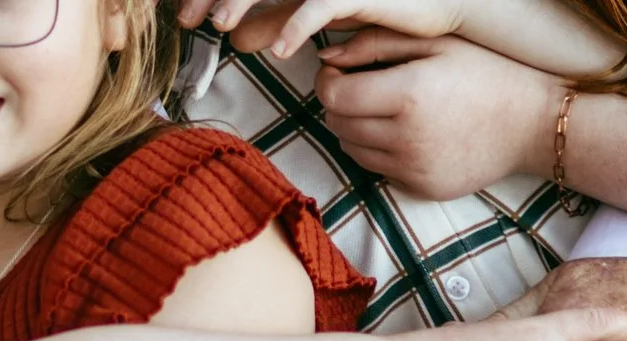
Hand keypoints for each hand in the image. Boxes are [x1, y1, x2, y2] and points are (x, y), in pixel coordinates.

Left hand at [187, 0, 460, 53]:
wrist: (442, 6)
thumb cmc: (381, 9)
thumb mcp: (318, 18)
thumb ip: (276, 21)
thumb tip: (238, 39)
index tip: (184, 18)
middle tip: (186, 19)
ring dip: (245, 0)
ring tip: (222, 28)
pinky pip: (322, 3)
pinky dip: (297, 23)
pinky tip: (278, 50)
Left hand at [309, 31, 558, 200]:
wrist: (533, 124)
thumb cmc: (486, 73)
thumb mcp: (437, 42)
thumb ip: (376, 43)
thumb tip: (326, 55)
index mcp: (408, 94)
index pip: (334, 96)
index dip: (326, 81)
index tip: (337, 71)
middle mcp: (405, 137)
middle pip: (337, 125)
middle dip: (339, 104)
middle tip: (360, 87)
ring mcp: (411, 168)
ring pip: (351, 150)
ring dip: (355, 129)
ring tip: (383, 109)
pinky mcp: (418, 188)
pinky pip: (377, 170)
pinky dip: (379, 151)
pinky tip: (405, 133)